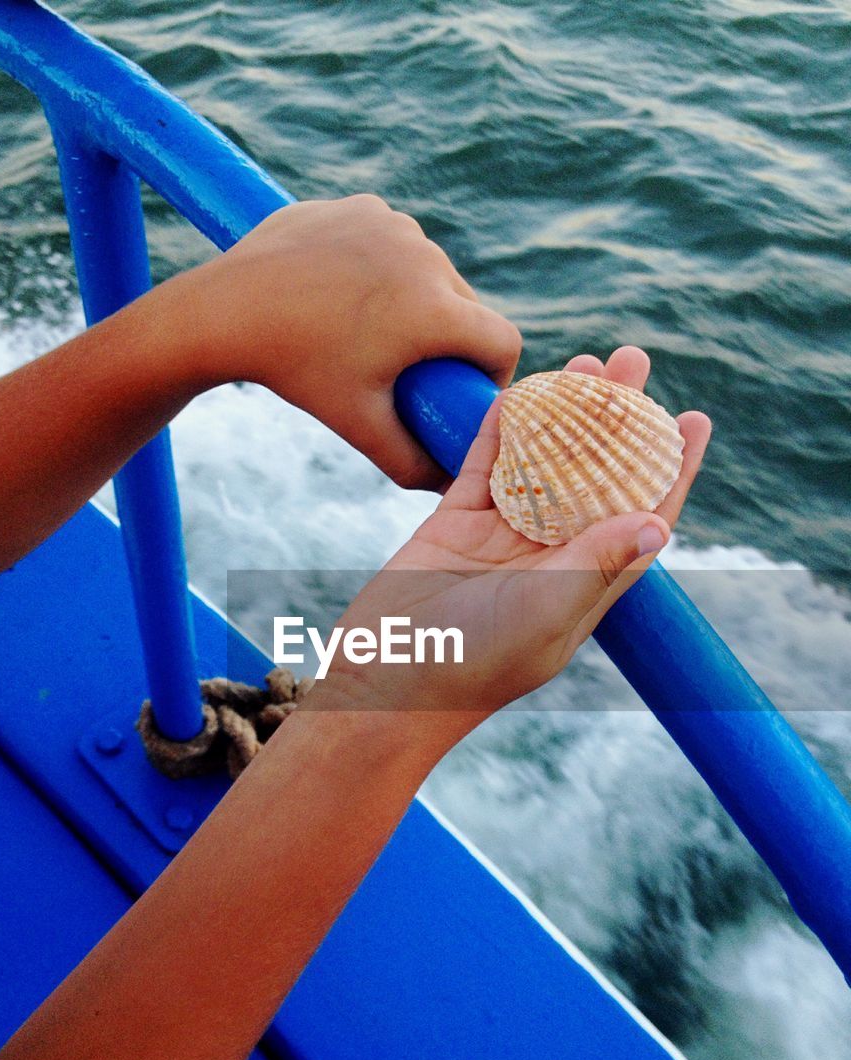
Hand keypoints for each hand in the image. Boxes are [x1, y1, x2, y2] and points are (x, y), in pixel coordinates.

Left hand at [169, 196, 521, 490]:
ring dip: (418, 298)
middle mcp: (426, 258)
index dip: (492, 373)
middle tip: (406, 368)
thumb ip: (410, 462)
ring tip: (371, 328)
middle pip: (467, 305)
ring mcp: (395, 224)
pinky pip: (394, 241)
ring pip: (431, 271)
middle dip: (449, 337)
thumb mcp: (358, 425)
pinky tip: (348, 289)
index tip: (465, 389)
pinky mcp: (366, 206)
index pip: (502, 341)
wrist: (228, 308)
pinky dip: (383, 264)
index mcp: (435, 310)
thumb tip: (448, 484)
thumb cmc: (296, 370)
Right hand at [318, 346, 710, 735]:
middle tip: (633, 360)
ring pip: (544, 461)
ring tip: (586, 360)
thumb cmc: (477, 662)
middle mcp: (550, 554)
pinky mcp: (454, 525)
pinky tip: (519, 390)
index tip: (693, 418)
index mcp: (586, 581)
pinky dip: (501, 429)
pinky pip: (485, 466)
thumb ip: (598, 565)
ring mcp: (502, 537)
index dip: (670, 468)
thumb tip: (660, 525)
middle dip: (618, 418)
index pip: (642, 514)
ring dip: (566, 412)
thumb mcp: (547, 611)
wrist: (389, 677)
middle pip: (596, 473)